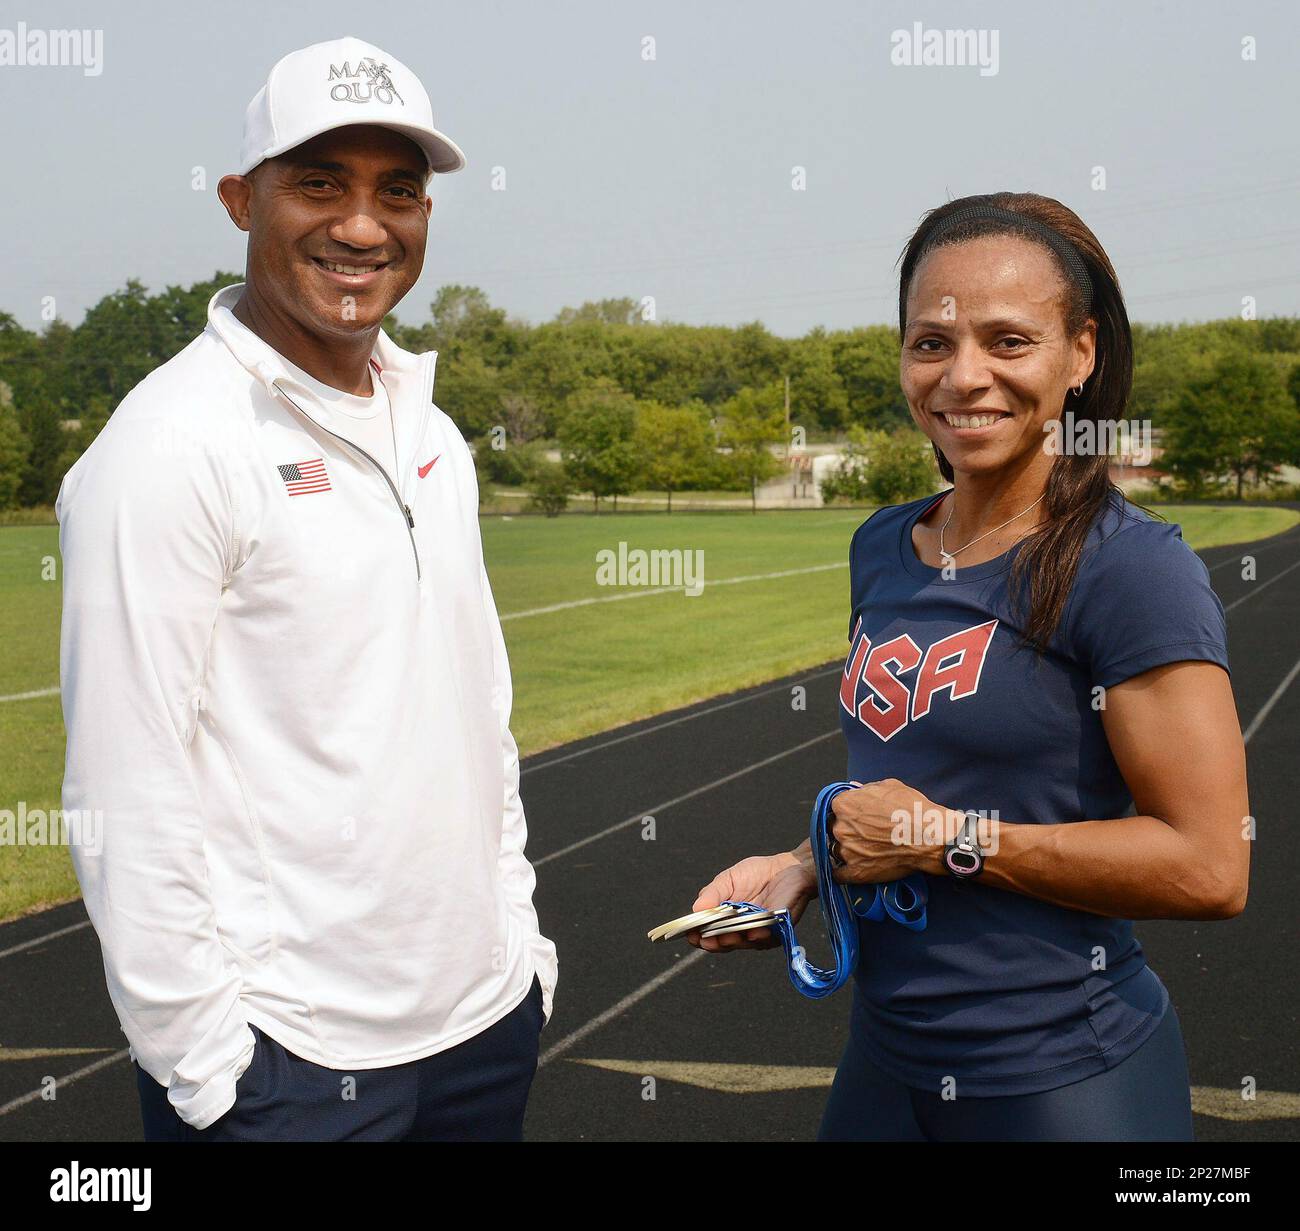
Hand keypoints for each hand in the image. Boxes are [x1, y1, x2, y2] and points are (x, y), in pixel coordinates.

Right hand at [686, 852, 816, 951]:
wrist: (789, 867)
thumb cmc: (758, 873)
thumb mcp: (729, 879)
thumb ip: (712, 893)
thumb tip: (695, 910)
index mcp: (727, 919)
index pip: (709, 933)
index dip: (698, 936)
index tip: (688, 934)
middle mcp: (742, 930)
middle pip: (723, 944)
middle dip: (713, 942)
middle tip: (704, 939)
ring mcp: (759, 933)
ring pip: (743, 943)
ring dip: (732, 941)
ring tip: (722, 937)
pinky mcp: (778, 932)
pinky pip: (766, 938)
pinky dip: (757, 936)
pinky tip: (751, 933)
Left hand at [828, 778, 947, 883]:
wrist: (930, 838)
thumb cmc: (912, 809)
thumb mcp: (889, 787)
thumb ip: (866, 789)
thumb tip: (855, 790)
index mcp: (843, 804)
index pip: (835, 808)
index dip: (847, 813)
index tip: (857, 818)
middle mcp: (840, 828)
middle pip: (834, 830)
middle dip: (846, 831)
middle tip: (865, 835)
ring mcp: (846, 851)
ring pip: (836, 851)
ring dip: (847, 851)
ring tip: (867, 851)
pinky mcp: (856, 872)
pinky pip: (839, 874)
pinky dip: (846, 872)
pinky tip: (858, 867)